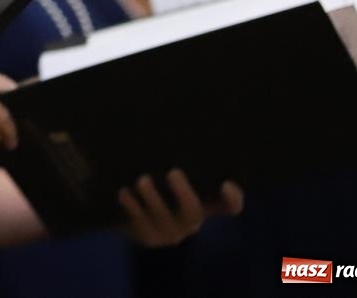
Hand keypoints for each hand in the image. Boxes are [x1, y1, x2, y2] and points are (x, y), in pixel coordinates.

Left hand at [119, 169, 243, 246]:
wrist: (129, 208)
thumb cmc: (156, 178)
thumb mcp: (169, 169)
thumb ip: (176, 157)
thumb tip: (176, 119)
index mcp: (204, 203)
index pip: (228, 206)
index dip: (232, 199)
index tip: (226, 185)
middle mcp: (191, 221)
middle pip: (193, 212)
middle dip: (183, 193)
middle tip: (173, 173)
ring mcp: (170, 232)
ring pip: (164, 218)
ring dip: (153, 198)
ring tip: (142, 180)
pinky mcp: (149, 237)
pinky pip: (141, 225)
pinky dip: (133, 207)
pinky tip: (124, 193)